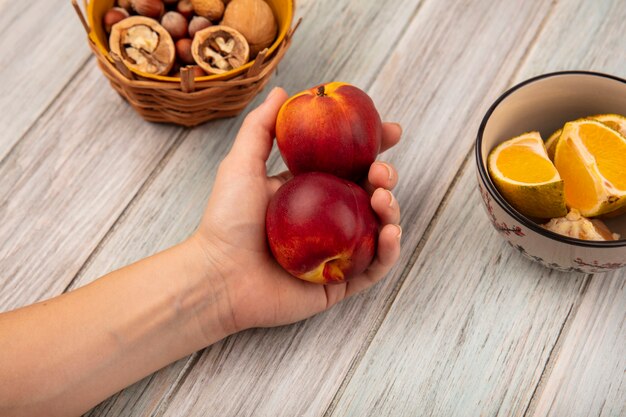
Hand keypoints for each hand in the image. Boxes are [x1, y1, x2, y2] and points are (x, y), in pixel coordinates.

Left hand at [192, 87, 401, 331]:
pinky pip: (374, 267)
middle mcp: (327, 218)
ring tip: (383, 198)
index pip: (349, 164)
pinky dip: (389, 251)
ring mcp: (335, 251)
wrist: (218, 275)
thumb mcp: (241, 164)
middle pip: (368, 193)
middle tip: (382, 170)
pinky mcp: (338, 282)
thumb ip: (261, 128)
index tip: (391, 131)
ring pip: (377, 227)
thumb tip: (284, 92)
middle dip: (386, 176)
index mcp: (310, 190)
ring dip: (391, 209)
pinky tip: (390, 233)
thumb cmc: (226, 221)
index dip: (374, 147)